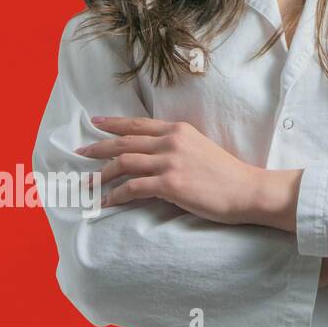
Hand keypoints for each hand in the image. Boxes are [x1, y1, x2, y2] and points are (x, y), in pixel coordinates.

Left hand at [76, 116, 262, 223]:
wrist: (247, 190)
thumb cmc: (228, 174)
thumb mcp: (201, 148)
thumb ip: (178, 147)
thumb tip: (154, 155)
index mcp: (180, 130)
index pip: (139, 124)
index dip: (114, 123)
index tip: (95, 123)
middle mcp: (172, 141)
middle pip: (124, 141)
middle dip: (98, 147)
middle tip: (80, 152)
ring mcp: (169, 162)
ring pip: (123, 163)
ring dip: (101, 174)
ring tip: (88, 184)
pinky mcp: (169, 183)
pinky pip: (131, 188)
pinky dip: (115, 196)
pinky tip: (106, 202)